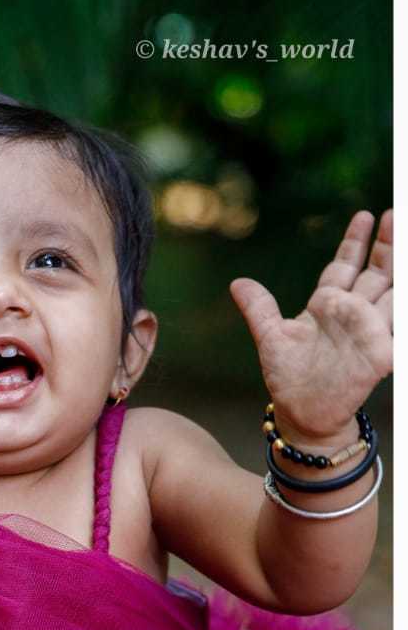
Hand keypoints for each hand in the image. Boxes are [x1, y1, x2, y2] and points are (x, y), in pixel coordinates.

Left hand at [229, 210, 392, 443]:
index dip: (355, 242)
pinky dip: (402, 310)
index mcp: (327, 305)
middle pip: (376, 271)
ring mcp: (369, 332)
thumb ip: (259, 309)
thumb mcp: (271, 339)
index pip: (345, 266)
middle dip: (387, 245)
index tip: (366, 215)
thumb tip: (237, 283)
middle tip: (396, 214)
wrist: (303, 415)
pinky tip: (405, 292)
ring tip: (404, 240)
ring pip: (393, 292)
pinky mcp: (380, 353)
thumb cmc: (288, 378)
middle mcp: (353, 314)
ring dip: (400, 270)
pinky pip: (398, 327)